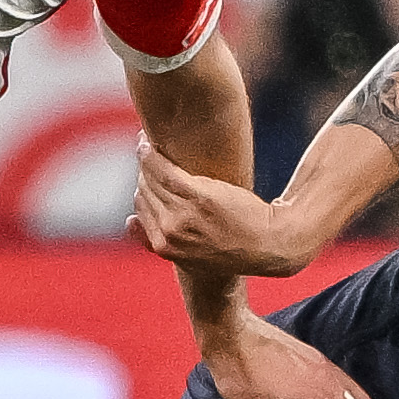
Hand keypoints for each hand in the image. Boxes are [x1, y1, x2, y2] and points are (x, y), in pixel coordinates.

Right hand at [129, 139, 314, 274]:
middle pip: (143, 192)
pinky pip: (164, 171)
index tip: (144, 174)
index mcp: (164, 247)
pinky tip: (147, 143)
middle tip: (145, 153)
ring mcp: (182, 215)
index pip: (140, 208)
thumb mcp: (193, 255)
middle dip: (142, 172)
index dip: (141, 189)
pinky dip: (151, 156)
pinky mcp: (197, 196)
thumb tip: (129, 221)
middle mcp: (169, 232)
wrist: (269, 244)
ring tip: (144, 143)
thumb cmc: (236, 245)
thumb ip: (159, 240)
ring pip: (151, 180)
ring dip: (143, 158)